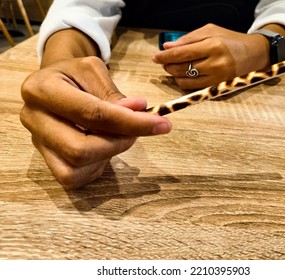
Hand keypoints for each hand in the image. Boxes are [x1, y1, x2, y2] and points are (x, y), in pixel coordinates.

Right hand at [20, 56, 171, 188]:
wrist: (52, 83)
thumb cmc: (75, 76)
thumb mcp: (94, 72)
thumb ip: (114, 94)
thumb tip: (139, 112)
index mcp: (42, 90)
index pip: (92, 114)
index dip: (130, 123)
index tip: (162, 124)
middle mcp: (33, 119)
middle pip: (79, 150)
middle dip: (118, 144)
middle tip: (137, 132)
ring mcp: (37, 144)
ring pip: (74, 169)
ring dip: (107, 156)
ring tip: (117, 136)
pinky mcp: (46, 160)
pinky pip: (73, 178)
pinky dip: (97, 167)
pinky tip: (104, 147)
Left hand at [152, 23, 268, 89]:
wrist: (253, 54)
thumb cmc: (230, 40)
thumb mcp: (210, 31)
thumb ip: (188, 39)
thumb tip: (167, 48)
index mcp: (213, 45)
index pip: (182, 53)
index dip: (165, 56)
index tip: (155, 57)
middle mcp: (215, 63)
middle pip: (182, 68)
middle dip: (168, 66)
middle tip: (164, 62)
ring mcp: (216, 78)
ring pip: (185, 80)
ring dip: (174, 75)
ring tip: (173, 68)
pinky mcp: (217, 88)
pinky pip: (193, 88)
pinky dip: (183, 82)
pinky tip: (183, 75)